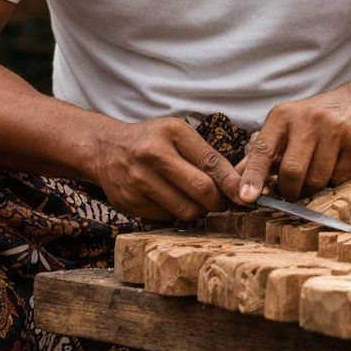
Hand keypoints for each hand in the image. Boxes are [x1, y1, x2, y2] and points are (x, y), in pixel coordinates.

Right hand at [92, 117, 242, 220]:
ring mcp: (139, 181)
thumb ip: (205, 156)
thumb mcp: (177, 134)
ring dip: (198, 211)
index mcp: (171, 132)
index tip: (245, 196)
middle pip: (202, 191)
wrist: (105, 149)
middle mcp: (153, 155)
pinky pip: (167, 219)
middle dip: (218, 201)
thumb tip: (238, 186)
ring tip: (194, 200)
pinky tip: (169, 200)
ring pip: (186, 211)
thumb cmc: (151, 141)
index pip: (211, 163)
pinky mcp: (130, 203)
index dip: (232, 183)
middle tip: (220, 201)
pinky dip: (175, 213)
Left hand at [237, 94, 350, 202]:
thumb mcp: (284, 128)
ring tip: (316, 171)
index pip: (263, 150)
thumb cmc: (312, 122)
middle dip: (290, 190)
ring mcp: (335, 128)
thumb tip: (236, 183)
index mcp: (282, 116)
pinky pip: (341, 178)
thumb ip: (260, 155)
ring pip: (317, 179)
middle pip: (292, 171)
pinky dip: (335, 179)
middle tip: (291, 191)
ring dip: (313, 186)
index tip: (246, 197)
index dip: (254, 176)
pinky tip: (337, 162)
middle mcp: (308, 119)